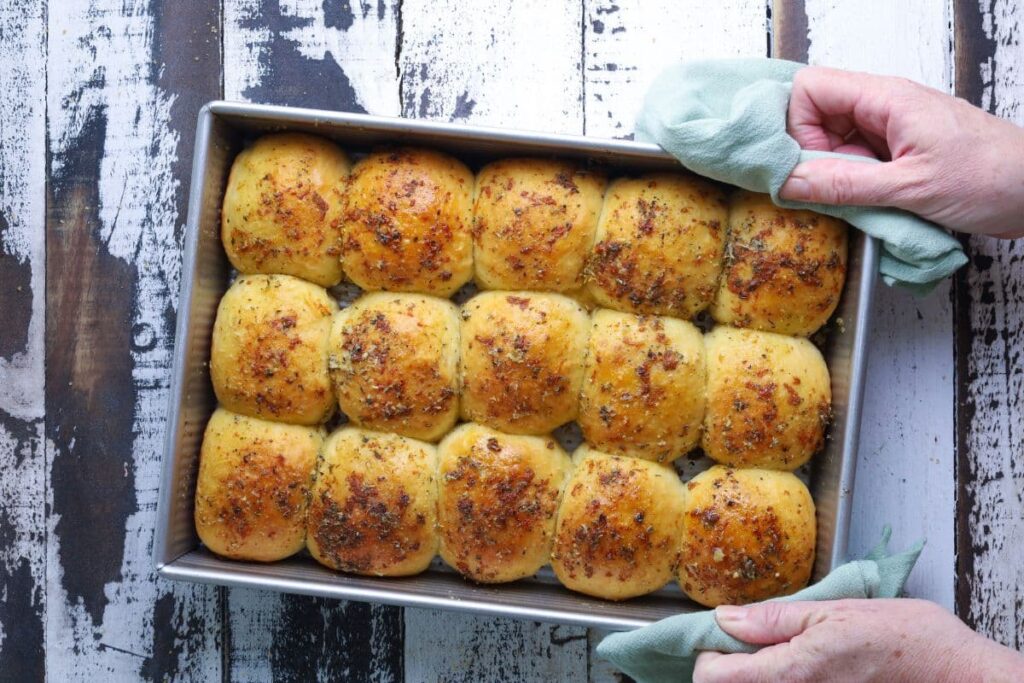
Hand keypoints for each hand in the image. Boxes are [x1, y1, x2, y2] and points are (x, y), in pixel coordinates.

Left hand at [693, 598, 1023, 682]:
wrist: (954, 675)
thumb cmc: (902, 638)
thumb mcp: (833, 613)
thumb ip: (774, 619)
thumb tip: (726, 618)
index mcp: (791, 673)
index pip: (713, 678)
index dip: (707, 654)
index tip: (719, 636)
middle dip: (729, 666)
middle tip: (748, 641)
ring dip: (755, 675)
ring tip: (778, 652)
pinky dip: (779, 681)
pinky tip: (800, 667)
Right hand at [779, 66, 1023, 238]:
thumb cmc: (992, 177)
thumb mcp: (910, 187)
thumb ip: (844, 184)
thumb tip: (788, 182)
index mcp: (886, 98)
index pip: (811, 88)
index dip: (796, 126)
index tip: (806, 165)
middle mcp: (883, 108)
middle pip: (815, 117)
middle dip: (810, 156)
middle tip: (827, 190)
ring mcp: (889, 130)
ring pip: (832, 143)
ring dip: (831, 175)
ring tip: (855, 200)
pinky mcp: (897, 154)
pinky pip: (853, 162)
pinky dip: (849, 185)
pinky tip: (866, 204)